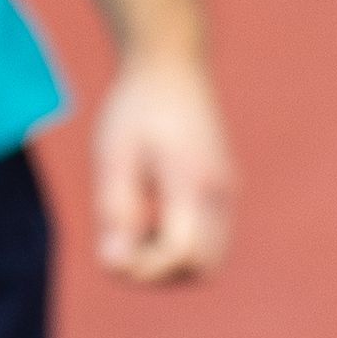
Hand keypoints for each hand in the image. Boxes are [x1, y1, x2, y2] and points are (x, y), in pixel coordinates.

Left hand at [84, 51, 232, 283]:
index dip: (144, 268)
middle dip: (161, 273)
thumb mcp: (114, 157)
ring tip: (135, 231)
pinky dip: (179, 244)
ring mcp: (226, 192)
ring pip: (209, 257)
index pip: (180, 254)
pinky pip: (208, 238)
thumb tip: (116, 266)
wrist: (171, 63)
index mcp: (192, 182)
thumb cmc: (136, 107)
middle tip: (124, 248)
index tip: (110, 254)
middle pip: (202, 267)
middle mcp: (219, 193)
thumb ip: (117, 212)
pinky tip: (150, 216)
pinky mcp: (222, 190)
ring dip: (171, 262)